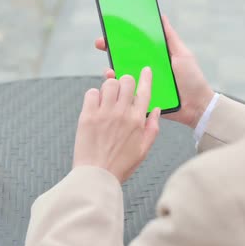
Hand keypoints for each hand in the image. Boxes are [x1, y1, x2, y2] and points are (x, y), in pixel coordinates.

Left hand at [73, 67, 161, 182]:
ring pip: (108, 83)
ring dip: (109, 87)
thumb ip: (153, 128)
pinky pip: (91, 93)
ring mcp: (104, 113)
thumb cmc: (121, 165)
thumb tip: (157, 110)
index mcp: (138, 120)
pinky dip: (94, 96)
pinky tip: (96, 106)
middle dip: (125, 82)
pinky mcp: (87, 116)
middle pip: (126, 81)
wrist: (96, 176)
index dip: (146, 77)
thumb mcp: (144, 149)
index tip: (145, 70)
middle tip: (122, 91)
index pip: (145, 91)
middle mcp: (122, 113)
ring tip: (108, 99)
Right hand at [95, 16, 214, 128]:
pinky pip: (128, 94)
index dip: (122, 39)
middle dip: (110, 50)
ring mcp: (143, 85)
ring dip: (111, 70)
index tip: (110, 31)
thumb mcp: (182, 54)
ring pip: (123, 77)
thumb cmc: (192, 79)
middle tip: (101, 43)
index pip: (134, 46)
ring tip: (108, 67)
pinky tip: (115, 83)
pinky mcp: (143, 99)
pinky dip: (119, 89)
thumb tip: (161, 17)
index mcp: (154, 59)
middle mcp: (146, 70)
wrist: (197, 105)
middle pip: (124, 59)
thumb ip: (171, 37)